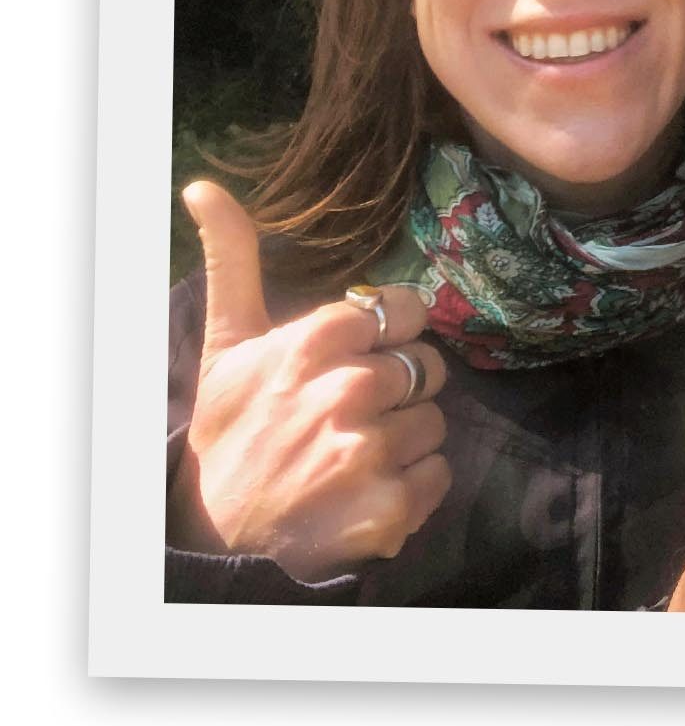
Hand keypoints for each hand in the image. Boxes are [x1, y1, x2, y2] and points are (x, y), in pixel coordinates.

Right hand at [169, 181, 452, 579]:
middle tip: (350, 415)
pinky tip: (368, 490)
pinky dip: (414, 487)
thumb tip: (204, 186)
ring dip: (406, 439)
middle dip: (398, 389)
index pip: (403, 311)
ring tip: (355, 454)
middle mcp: (346, 392)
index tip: (362, 356)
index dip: (390, 336)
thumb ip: (234, 261)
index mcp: (313, 343)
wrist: (217, 538)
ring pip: (435, 422)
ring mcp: (369, 451)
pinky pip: (439, 475)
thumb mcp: (227, 345)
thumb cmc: (230, 431)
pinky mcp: (389, 508)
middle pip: (427, 367)